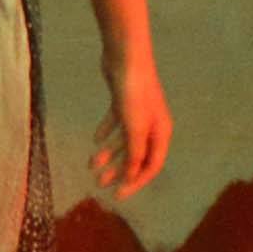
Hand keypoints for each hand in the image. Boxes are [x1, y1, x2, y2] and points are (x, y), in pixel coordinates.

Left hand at [90, 51, 174, 199]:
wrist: (126, 57)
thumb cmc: (134, 93)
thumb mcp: (135, 128)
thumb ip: (134, 153)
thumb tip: (132, 176)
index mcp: (161, 133)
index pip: (151, 165)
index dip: (135, 182)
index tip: (118, 195)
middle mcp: (152, 124)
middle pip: (136, 155)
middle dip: (119, 171)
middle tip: (99, 183)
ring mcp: (138, 112)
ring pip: (125, 140)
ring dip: (110, 154)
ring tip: (91, 164)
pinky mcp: (124, 101)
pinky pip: (116, 123)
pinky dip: (107, 132)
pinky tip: (95, 140)